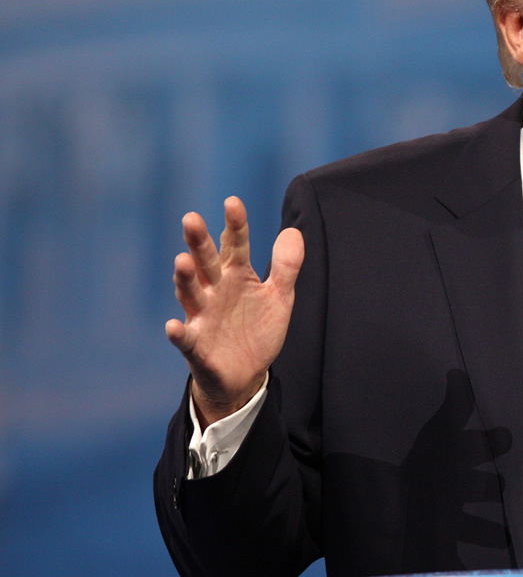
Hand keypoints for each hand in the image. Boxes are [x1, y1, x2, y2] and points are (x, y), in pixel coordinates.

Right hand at [166, 196, 303, 430]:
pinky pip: (185, 339)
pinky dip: (179, 333)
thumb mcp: (279, 296)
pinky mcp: (195, 346)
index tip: (232, 202)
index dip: (235, 226)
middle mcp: (214, 291)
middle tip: (191, 218)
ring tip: (182, 261)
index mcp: (236, 275)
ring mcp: (202, 317)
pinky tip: (174, 327)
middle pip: (206, 263)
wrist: (246, 373)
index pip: (235, 246)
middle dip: (198, 242)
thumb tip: (294, 231)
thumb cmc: (258, 329)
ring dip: (185, 279)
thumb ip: (286, 266)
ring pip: (190, 294)